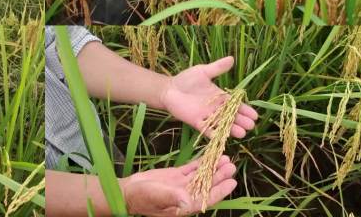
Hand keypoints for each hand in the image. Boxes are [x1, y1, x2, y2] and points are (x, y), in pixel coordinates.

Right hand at [121, 155, 236, 216]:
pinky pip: (191, 169)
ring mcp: (181, 185)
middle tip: (230, 164)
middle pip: (207, 185)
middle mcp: (187, 195)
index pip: (207, 198)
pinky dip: (200, 163)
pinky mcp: (175, 176)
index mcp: (185, 204)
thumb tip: (188, 201)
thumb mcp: (156, 197)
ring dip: (212, 168)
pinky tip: (208, 156)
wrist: (128, 191)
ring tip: (224, 158)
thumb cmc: (141, 198)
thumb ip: (172, 198)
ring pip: (201, 175)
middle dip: (219, 176)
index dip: (220, 191)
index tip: (232, 182)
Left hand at [160, 56, 257, 138]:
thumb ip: (217, 68)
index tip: (255, 115)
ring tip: (241, 133)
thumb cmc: (185, 80)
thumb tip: (231, 59)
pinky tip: (220, 137)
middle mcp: (216, 108)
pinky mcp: (196, 121)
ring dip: (231, 129)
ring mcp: (206, 116)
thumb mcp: (203, 71)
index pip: (236, 104)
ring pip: (221, 124)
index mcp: (220, 97)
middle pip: (232, 116)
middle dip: (241, 121)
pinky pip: (206, 129)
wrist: (169, 88)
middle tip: (251, 126)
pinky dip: (212, 134)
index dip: (245, 110)